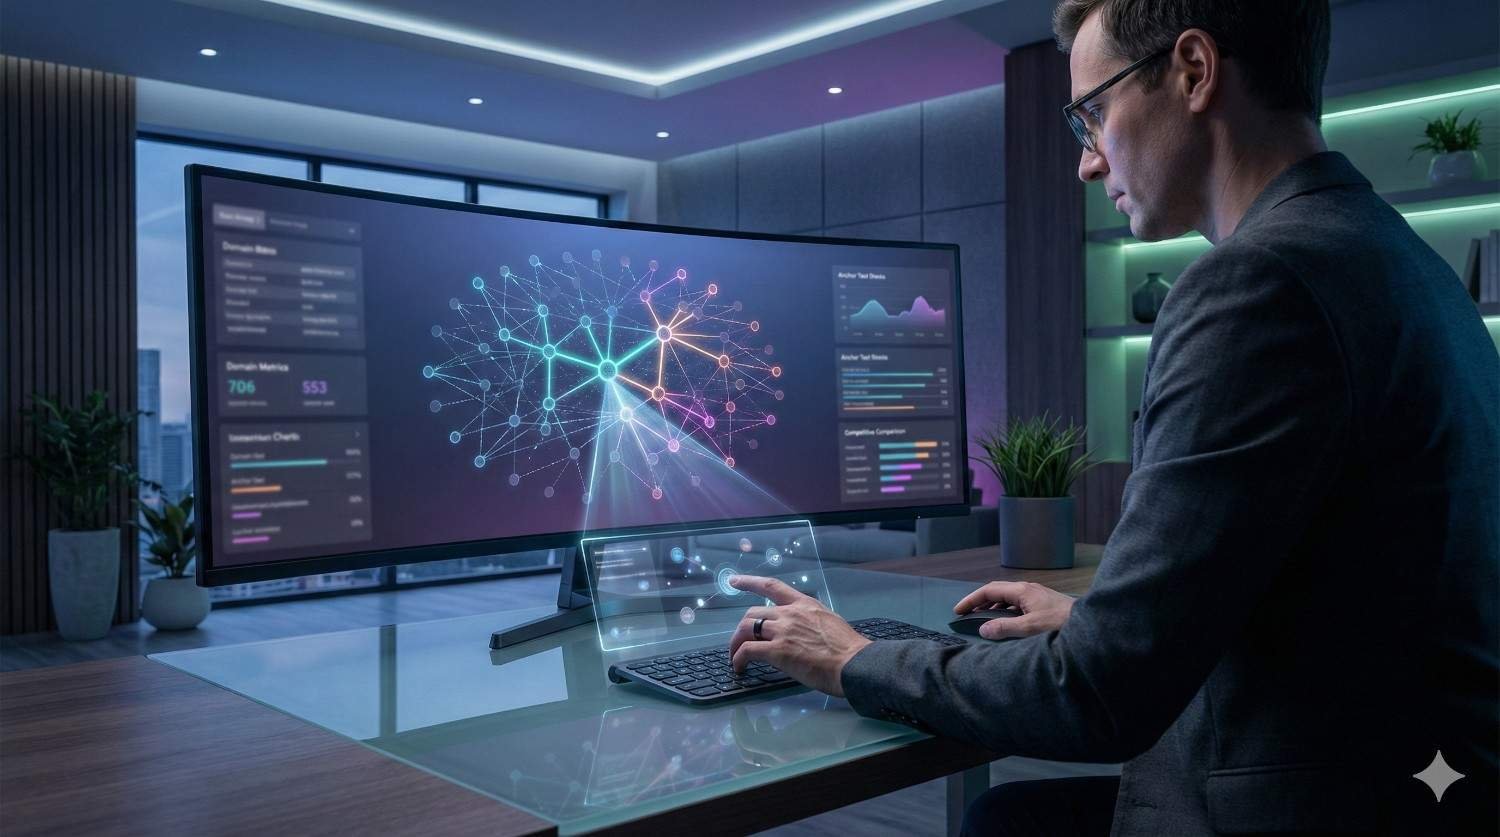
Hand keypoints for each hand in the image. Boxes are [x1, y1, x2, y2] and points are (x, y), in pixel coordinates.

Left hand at [726, 575, 870, 696]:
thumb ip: (811, 621)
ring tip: (735, 658)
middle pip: (752, 613)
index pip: (771, 586)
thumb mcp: (829, 622)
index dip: (750, 582)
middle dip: (741, 629)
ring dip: (735, 644)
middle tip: (739, 642)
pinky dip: (738, 659)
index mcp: (804, 604)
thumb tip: (804, 631)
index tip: (734, 581)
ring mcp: (783, 631)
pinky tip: (740, 667)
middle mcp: (790, 613)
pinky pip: (747, 651)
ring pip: (745, 629)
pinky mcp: (778, 650)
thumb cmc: (848, 649)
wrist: (853, 664)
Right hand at [953, 581, 1075, 639]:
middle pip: (997, 592)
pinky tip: (1006, 623)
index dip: (971, 600)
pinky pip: (1017, 604)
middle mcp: (1027, 589)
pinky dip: (1005, 612)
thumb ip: (1005, 628)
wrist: (1088, 624)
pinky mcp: (1042, 604)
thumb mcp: (1030, 628)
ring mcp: (1036, 596)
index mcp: (1022, 591)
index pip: (989, 590)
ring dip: (993, 607)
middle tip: (966, 614)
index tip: (958, 611)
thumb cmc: (1061, 623)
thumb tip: (983, 629)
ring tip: (983, 620)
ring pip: (1007, 598)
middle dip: (979, 602)